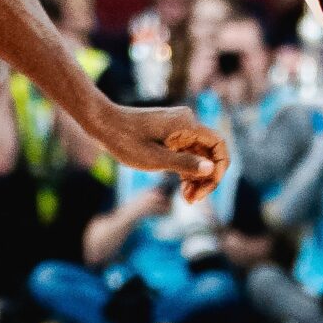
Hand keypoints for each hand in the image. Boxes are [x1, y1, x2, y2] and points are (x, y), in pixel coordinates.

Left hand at [85, 97, 227, 200]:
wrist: (102, 124)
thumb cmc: (125, 141)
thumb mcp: (155, 159)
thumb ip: (184, 164)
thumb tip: (210, 169)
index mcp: (187, 125)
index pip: (218, 145)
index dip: (220, 168)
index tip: (207, 188)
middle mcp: (186, 123)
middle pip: (210, 152)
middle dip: (206, 178)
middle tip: (194, 200)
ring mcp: (178, 129)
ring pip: (199, 155)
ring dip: (196, 177)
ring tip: (187, 199)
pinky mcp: (170, 135)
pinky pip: (187, 153)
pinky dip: (186, 170)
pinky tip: (182, 189)